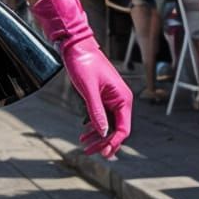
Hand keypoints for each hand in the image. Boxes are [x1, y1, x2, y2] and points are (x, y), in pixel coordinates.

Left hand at [31, 0, 132, 158]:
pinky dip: (93, 125)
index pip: (123, 128)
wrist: (75, 45)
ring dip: (97, 135)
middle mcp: (121, 100)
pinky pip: (101, 115)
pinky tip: (84, 133)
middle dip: (103, 142)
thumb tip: (103, 132)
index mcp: (123, 98)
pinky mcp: (102, 96)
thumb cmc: (83, 63)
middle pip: (116, 128)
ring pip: (108, 123)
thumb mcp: (88, 89)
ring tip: (83, 145)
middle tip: (89, 152)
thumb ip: (96, 111)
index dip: (113, 142)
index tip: (103, 153)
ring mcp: (111, 98)